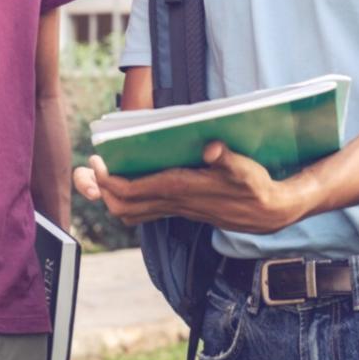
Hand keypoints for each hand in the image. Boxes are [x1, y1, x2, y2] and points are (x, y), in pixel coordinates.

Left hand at [75, 143, 309, 234]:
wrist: (269, 211)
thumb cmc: (256, 186)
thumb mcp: (246, 167)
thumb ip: (227, 157)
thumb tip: (210, 147)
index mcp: (182, 189)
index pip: (135, 191)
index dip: (111, 181)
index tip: (98, 163)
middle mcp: (174, 203)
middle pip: (125, 206)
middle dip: (102, 191)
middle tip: (89, 171)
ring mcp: (176, 208)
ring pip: (132, 212)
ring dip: (112, 198)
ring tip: (100, 178)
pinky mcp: (181, 209)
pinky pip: (145, 211)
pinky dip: (128, 200)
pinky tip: (126, 184)